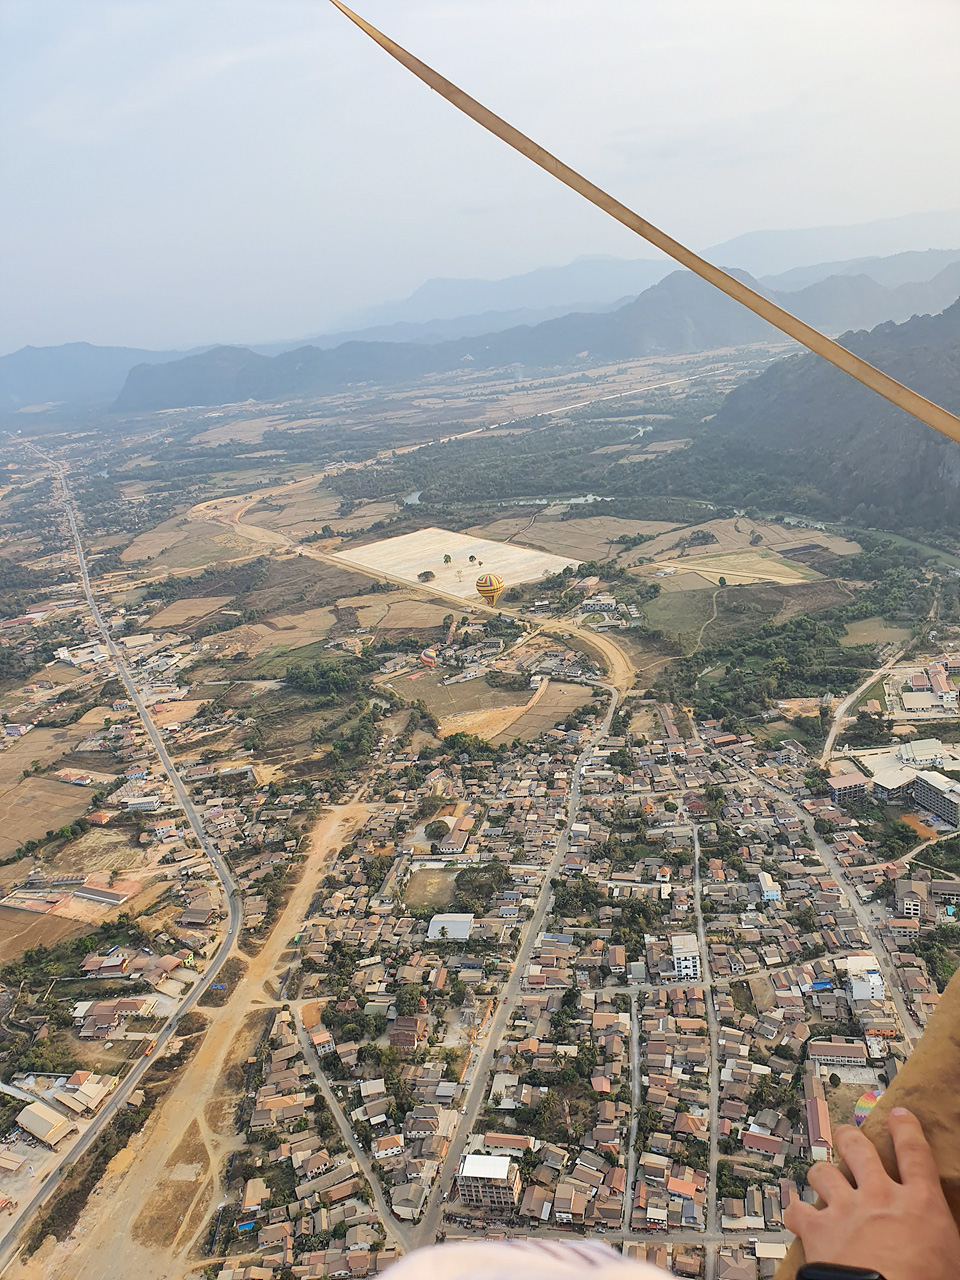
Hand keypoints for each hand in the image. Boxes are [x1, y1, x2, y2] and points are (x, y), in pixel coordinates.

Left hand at [784, 1108, 959, 1279]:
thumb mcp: (951, 1257)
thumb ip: (940, 1235)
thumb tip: (940, 1238)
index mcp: (921, 1205)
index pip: (915, 1152)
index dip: (905, 1128)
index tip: (898, 1117)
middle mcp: (881, 1197)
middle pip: (859, 1149)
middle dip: (850, 1137)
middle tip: (846, 1134)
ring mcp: (847, 1209)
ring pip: (824, 1172)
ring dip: (822, 1173)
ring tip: (821, 1177)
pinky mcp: (819, 1229)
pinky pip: (798, 1211)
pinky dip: (795, 1212)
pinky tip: (796, 1214)